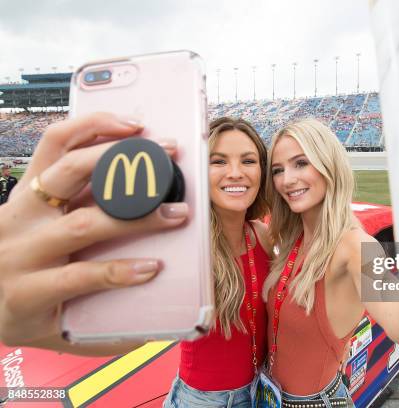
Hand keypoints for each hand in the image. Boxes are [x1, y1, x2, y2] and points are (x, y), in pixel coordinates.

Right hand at [0, 113, 187, 350]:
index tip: (137, 126)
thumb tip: (144, 191)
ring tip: (175, 214)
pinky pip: (81, 276)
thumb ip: (79, 205)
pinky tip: (149, 268)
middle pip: (70, 171)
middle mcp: (21, 217)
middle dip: (122, 160)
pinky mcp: (27, 293)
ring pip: (84, 224)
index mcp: (28, 195)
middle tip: (167, 158)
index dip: (96, 126)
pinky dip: (120, 271)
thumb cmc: (25, 266)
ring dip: (137, 217)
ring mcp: (21, 254)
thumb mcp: (42, 226)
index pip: (56, 142)